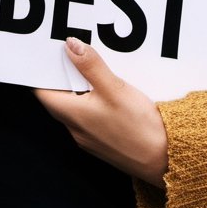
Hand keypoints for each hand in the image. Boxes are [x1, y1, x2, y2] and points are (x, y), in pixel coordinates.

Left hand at [34, 38, 167, 186]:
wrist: (164, 161)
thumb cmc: (140, 128)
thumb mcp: (115, 89)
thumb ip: (91, 66)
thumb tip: (70, 46)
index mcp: (73, 116)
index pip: (43, 92)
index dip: (42, 71)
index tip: (48, 53)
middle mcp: (76, 129)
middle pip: (57, 98)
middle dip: (62, 76)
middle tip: (70, 53)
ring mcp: (88, 138)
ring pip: (73, 107)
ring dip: (78, 88)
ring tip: (90, 68)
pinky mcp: (102, 141)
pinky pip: (88, 116)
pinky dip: (91, 100)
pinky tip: (106, 92)